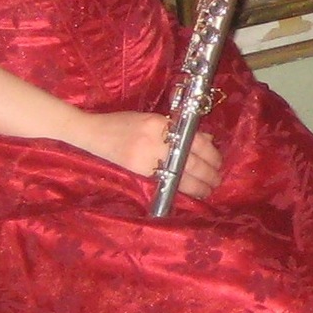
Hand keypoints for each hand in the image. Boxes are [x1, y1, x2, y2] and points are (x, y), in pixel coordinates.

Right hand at [72, 111, 222, 200]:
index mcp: (160, 123)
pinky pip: (167, 182)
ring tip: (209, 189)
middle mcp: (155, 140)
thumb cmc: (122, 123)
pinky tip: (191, 192)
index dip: (210, 153)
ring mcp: (146, 158)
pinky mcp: (139, 172)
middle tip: (218, 179)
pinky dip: (182, 188)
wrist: (94, 133)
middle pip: (191, 161)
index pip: (193, 140)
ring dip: (199, 184)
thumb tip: (205, 140)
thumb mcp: (152, 119)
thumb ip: (175, 129)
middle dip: (209, 173)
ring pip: (182, 176)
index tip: (218, 161)